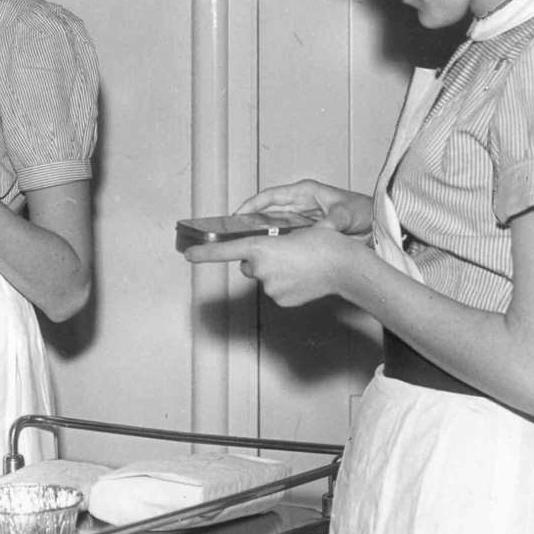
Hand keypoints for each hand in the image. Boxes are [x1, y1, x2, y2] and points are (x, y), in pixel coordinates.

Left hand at [184, 225, 369, 306]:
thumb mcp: (294, 233)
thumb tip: (260, 257)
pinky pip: (276, 290)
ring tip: (300, 265)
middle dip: (260, 259)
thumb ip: (270, 245)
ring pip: (264, 278)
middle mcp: (260, 269)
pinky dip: (285, 285)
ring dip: (275, 272)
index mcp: (261, 247)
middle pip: (249, 264)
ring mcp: (270, 288)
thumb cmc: (324, 244)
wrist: (346, 268)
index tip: (188, 254)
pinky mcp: (281, 301)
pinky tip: (302, 278)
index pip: (224, 251)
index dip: (204, 253)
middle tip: (285, 252)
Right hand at [237, 179, 372, 237]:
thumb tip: (317, 235)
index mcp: (305, 191)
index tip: (237, 216)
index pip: (271, 196)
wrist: (379, 223)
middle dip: (251, 221)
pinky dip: (279, 243)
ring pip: (275, 225)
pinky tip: (271, 254)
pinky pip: (287, 236)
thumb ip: (330, 224)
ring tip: (247, 246)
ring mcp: (303, 217)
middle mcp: (301, 203)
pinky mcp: (308, 230)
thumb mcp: (347, 214)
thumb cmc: (364, 211)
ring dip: (263, 234)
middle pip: (268, 211)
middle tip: (235, 234)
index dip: (251, 205)